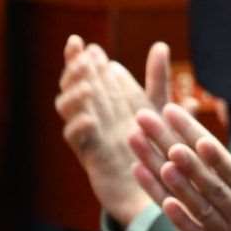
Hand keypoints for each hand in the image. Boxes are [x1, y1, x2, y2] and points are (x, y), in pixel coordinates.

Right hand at [56, 36, 172, 225]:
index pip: (91, 75)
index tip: (85, 43)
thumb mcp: (160, 108)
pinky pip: (78, 142)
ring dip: (74, 96)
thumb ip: (157, 78)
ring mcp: (93, 136)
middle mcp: (98, 117)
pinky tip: (88, 118)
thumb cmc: (158, 146)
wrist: (159, 188)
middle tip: (82, 53)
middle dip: (75, 69)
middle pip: (77, 88)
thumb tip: (159, 44)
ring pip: (69, 112)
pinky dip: (80, 128)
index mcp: (111, 103)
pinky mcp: (93, 158)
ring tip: (87, 85)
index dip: (84, 59)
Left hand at [146, 110, 230, 230]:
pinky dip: (178, 220)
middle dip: (179, 152)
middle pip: (205, 180)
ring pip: (195, 205)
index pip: (229, 168)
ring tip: (151, 159)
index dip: (209, 149)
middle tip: (154, 126)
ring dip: (172, 182)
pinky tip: (161, 203)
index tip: (189, 129)